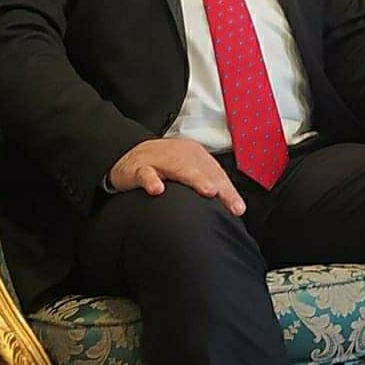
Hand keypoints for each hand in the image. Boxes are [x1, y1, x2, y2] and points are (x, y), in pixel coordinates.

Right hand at [108, 138, 245, 215]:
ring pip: (179, 168)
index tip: (238, 210)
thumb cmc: (162, 169)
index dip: (228, 191)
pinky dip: (151, 180)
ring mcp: (159, 159)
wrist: (127, 156)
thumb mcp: (185, 174)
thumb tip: (230, 209)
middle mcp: (179, 155)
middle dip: (217, 185)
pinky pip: (145, 173)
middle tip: (229, 201)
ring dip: (194, 179)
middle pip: (202, 170)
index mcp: (194, 156)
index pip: (215, 173)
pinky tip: (158, 190)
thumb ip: (205, 186)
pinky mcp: (138, 167)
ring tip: (209, 192)